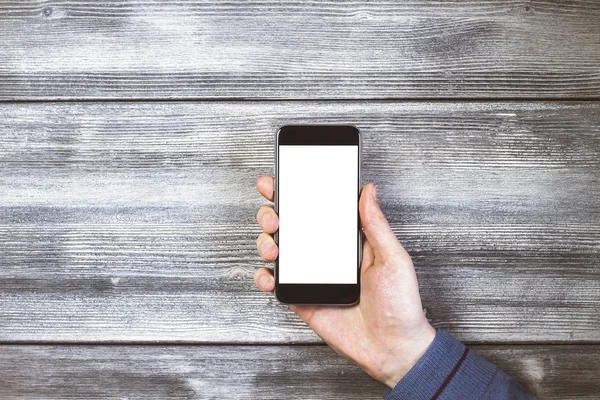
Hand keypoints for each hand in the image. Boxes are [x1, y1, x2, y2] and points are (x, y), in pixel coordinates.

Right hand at [254, 176, 435, 387]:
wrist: (393, 349)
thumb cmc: (400, 305)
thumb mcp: (393, 259)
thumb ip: (376, 226)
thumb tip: (368, 191)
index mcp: (347, 239)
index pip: (318, 208)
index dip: (296, 191)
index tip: (280, 180)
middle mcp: (325, 253)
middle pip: (290, 224)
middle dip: (272, 214)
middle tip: (274, 217)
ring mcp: (311, 275)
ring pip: (278, 249)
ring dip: (265, 242)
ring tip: (273, 247)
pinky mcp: (301, 297)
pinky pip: (276, 283)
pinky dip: (264, 277)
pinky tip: (269, 276)